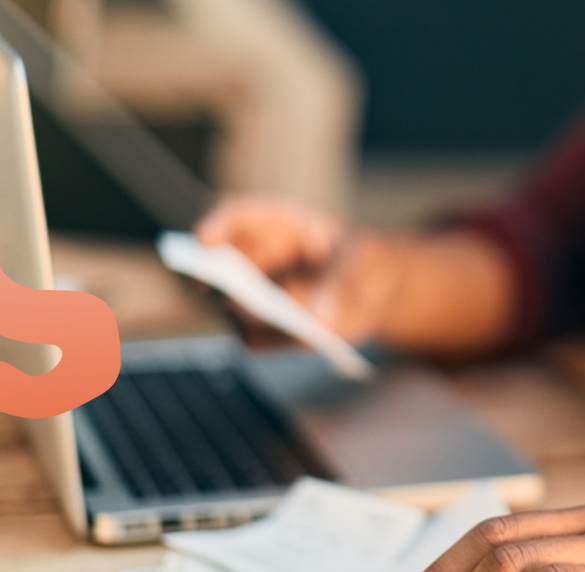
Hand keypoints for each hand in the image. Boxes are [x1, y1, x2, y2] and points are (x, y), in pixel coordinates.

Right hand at [194, 195, 514, 353]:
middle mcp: (258, 259)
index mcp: (278, 224)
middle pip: (223, 266)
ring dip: (249, 317)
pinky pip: (257, 339)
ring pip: (235, 308)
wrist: (382, 291)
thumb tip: (320, 318)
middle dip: (217, 280)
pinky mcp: (268, 329)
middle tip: (229, 294)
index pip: (236, 217)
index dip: (215, 227)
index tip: (203, 243)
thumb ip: (344, 286)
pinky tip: (304, 339)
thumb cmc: (367, 261)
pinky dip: (271, 341)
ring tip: (282, 321)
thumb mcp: (367, 262)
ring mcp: (259, 296)